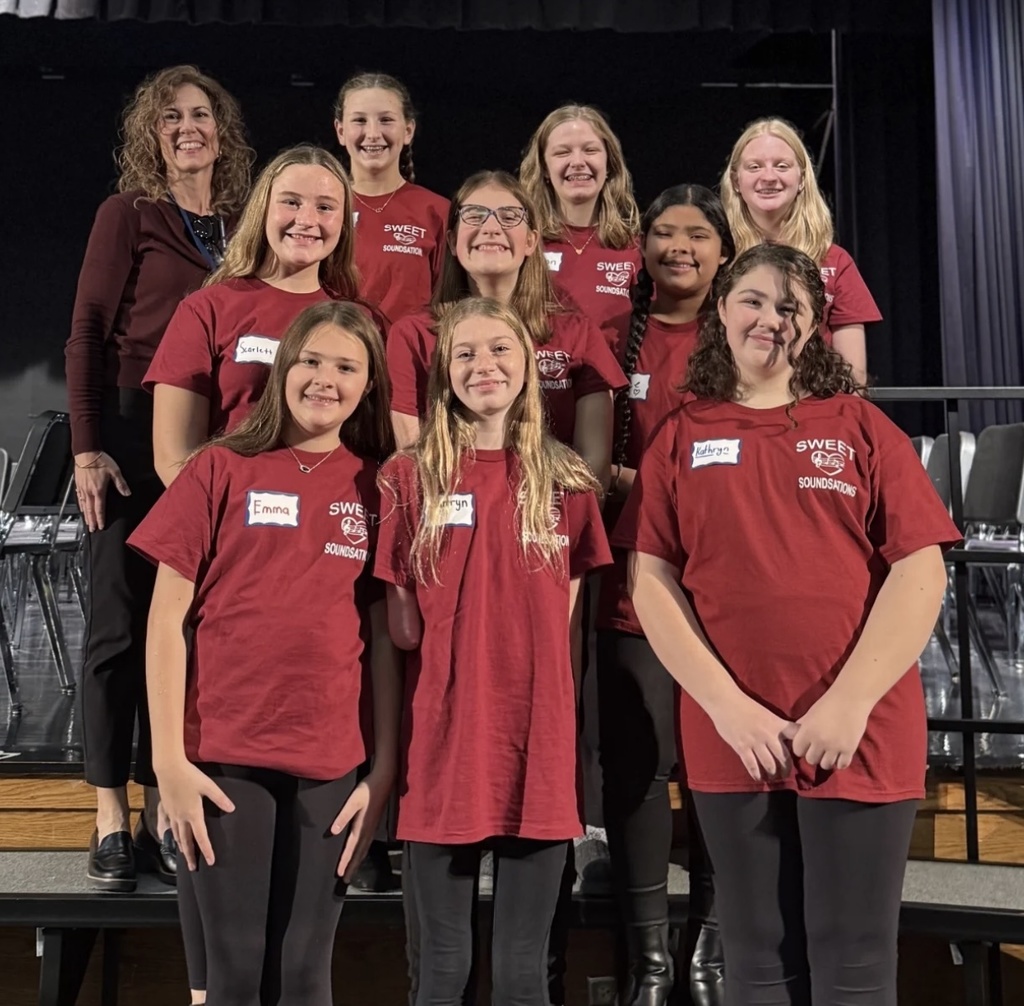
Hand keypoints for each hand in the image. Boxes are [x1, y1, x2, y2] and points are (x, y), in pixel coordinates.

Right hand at [74, 451, 129, 531]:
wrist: (86, 452)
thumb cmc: (100, 460)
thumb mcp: (115, 471)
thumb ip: (121, 484)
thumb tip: (127, 493)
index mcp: (98, 490)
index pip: (100, 508)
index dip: (100, 518)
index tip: (101, 526)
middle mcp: (89, 491)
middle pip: (90, 509)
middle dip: (92, 520)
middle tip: (92, 529)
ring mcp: (82, 488)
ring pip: (84, 505)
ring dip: (86, 515)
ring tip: (87, 522)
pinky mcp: (78, 483)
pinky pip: (79, 497)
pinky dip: (81, 505)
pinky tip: (81, 507)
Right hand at [157, 761, 234, 870]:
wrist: (168, 768)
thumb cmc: (190, 776)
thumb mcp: (209, 786)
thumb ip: (220, 798)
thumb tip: (231, 809)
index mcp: (193, 814)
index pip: (201, 837)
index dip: (206, 850)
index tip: (210, 861)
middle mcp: (181, 817)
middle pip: (186, 841)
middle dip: (190, 856)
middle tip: (193, 868)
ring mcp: (172, 814)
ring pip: (176, 835)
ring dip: (181, 847)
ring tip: (185, 855)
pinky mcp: (166, 809)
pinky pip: (169, 827)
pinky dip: (172, 836)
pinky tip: (172, 837)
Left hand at [330, 767, 394, 881]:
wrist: (385, 779)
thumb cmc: (367, 789)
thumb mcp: (352, 801)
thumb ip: (343, 816)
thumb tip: (333, 832)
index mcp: (361, 827)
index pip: (351, 849)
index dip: (345, 862)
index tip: (340, 875)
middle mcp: (368, 830)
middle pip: (359, 853)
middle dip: (352, 867)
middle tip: (346, 880)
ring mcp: (373, 827)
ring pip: (365, 849)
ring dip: (358, 860)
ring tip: (353, 869)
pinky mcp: (375, 822)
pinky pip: (368, 843)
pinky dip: (363, 852)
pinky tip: (362, 851)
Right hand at [710, 692, 797, 781]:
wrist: (725, 701)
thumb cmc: (745, 705)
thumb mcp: (766, 713)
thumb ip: (776, 726)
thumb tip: (785, 738)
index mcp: (776, 724)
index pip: (795, 735)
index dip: (801, 746)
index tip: (802, 754)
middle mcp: (768, 735)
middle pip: (784, 757)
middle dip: (786, 769)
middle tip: (785, 774)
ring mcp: (755, 742)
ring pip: (769, 764)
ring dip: (773, 774)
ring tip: (773, 777)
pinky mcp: (742, 747)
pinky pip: (752, 765)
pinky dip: (756, 774)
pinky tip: (758, 777)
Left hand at [789, 692, 869, 770]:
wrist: (850, 698)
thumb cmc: (828, 703)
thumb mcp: (809, 714)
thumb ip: (801, 727)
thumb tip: (793, 737)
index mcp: (807, 731)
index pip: (797, 751)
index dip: (801, 748)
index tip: (807, 744)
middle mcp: (819, 741)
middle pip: (811, 760)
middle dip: (813, 755)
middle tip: (819, 749)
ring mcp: (835, 747)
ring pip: (825, 765)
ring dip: (826, 760)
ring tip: (830, 753)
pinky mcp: (849, 749)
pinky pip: (841, 765)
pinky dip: (840, 762)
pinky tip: (840, 755)